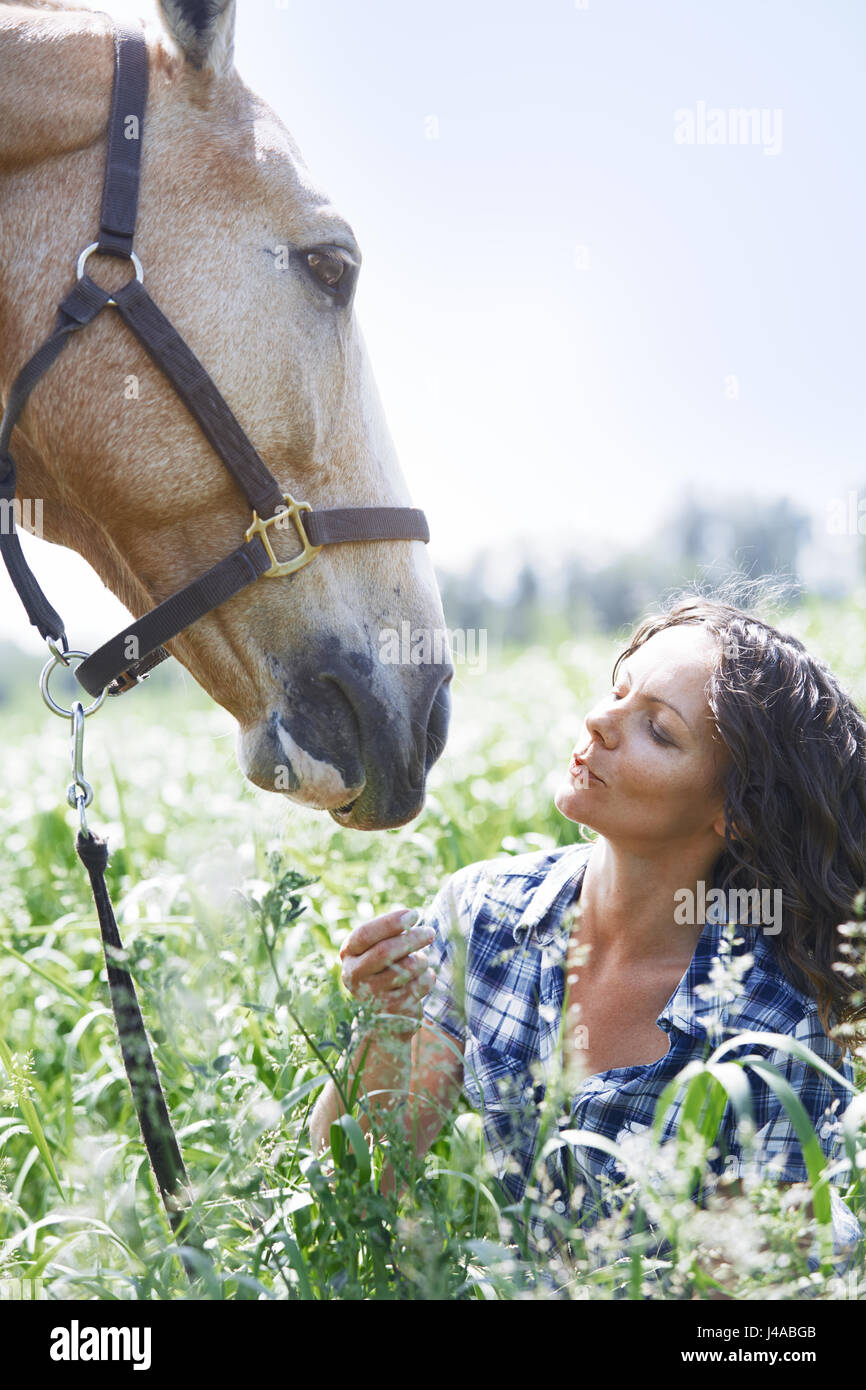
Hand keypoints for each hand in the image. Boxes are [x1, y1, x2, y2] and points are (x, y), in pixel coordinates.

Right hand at [339, 907, 436, 1035]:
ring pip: (405, 969)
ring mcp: (370, 996)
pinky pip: (418, 986)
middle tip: (429, 932)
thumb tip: (411, 919)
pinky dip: (427, 978)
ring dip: (421, 961)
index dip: (390, 922)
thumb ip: (391, 935)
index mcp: (348, 953)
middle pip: (384, 951)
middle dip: (411, 939)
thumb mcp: (380, 948)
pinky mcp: (390, 1011)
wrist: (382, 1017)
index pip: (365, 934)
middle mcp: (353, 975)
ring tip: (422, 962)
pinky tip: (423, 978)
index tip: (414, 914)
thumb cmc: (385, 969)